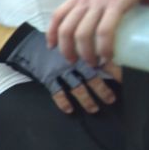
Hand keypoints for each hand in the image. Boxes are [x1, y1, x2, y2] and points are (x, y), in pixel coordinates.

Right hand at [0, 22, 117, 113]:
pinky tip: (69, 110)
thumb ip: (84, 46)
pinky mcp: (48, 78)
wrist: (25, 44)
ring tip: (94, 108)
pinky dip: (63, 102)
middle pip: (92, 77)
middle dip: (102, 89)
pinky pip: (57, 92)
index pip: (102, 60)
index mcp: (81, 50)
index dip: (114, 71)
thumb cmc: (50, 42)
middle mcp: (73, 61)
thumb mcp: (70, 39)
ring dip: (86, 99)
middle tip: (111, 99)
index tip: (123, 79)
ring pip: (77, 87)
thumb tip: (103, 53)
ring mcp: (60, 71)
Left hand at [49, 0, 148, 66]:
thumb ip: (112, 5)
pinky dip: (104, 47)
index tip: (52, 47)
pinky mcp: (118, 2)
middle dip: (68, 50)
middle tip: (76, 61)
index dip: (51, 33)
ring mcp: (101, 0)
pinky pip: (104, 30)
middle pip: (66, 29)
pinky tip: (108, 55)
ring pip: (82, 33)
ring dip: (86, 53)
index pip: (58, 15)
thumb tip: (127, 25)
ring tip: (94, 62)